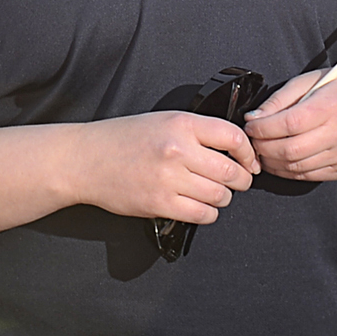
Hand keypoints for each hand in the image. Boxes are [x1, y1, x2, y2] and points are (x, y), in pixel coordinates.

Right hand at [64, 110, 256, 226]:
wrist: (86, 159)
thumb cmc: (123, 139)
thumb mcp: (163, 121)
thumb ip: (196, 131)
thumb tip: (232, 148)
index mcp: (181, 124)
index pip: (233, 137)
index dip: (248, 153)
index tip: (250, 162)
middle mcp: (178, 149)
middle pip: (231, 171)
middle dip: (241, 180)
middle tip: (239, 182)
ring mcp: (169, 178)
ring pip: (220, 196)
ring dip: (223, 198)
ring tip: (215, 194)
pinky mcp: (160, 203)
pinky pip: (201, 215)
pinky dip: (208, 214)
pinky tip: (200, 207)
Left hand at [246, 70, 336, 182]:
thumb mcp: (311, 81)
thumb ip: (280, 99)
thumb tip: (254, 118)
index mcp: (334, 103)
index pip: (290, 123)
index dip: (263, 128)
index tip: (251, 125)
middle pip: (291, 149)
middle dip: (263, 148)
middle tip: (252, 140)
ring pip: (296, 167)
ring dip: (271, 162)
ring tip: (262, 150)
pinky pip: (307, 176)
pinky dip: (286, 171)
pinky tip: (278, 160)